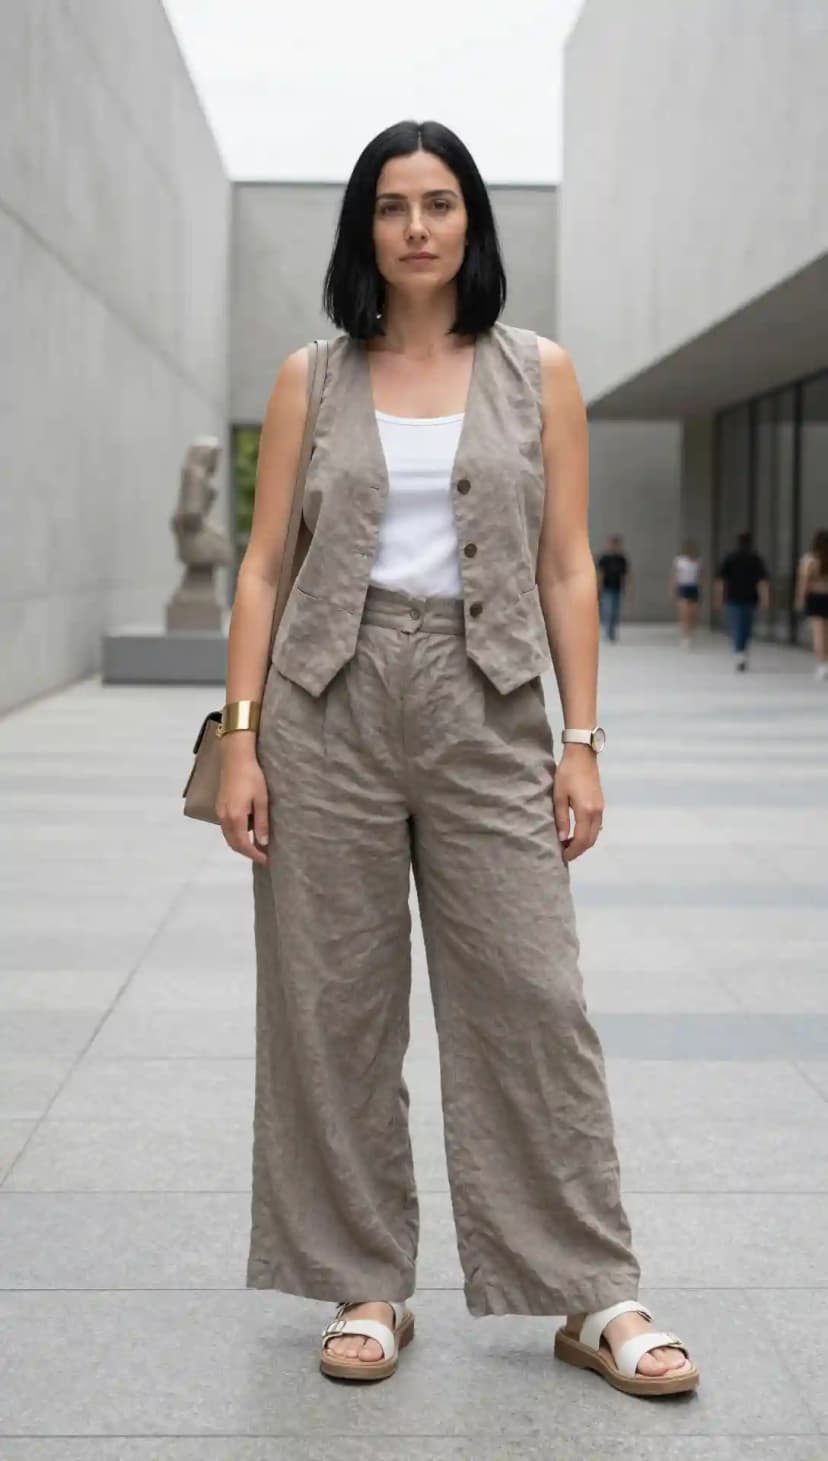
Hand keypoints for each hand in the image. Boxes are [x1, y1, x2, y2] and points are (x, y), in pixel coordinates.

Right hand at [216, 735, 269, 863]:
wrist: (235, 758)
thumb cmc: (252, 777)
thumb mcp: (261, 800)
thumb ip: (262, 823)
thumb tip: (262, 843)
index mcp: (235, 817)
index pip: (243, 844)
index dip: (254, 854)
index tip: (265, 859)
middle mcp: (224, 818)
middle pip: (233, 843)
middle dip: (246, 852)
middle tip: (262, 855)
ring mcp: (219, 812)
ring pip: (228, 836)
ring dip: (240, 844)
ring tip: (255, 845)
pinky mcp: (219, 806)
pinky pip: (226, 828)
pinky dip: (235, 835)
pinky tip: (246, 832)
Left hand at [553, 746, 603, 861]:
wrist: (582, 756)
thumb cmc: (567, 774)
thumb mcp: (559, 796)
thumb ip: (562, 818)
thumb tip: (563, 838)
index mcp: (586, 811)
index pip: (582, 839)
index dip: (573, 851)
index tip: (563, 857)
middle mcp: (596, 813)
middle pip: (591, 840)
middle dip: (579, 850)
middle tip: (565, 854)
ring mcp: (601, 809)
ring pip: (595, 834)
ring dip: (584, 843)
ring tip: (570, 845)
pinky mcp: (601, 804)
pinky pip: (597, 826)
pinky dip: (588, 834)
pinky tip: (577, 833)